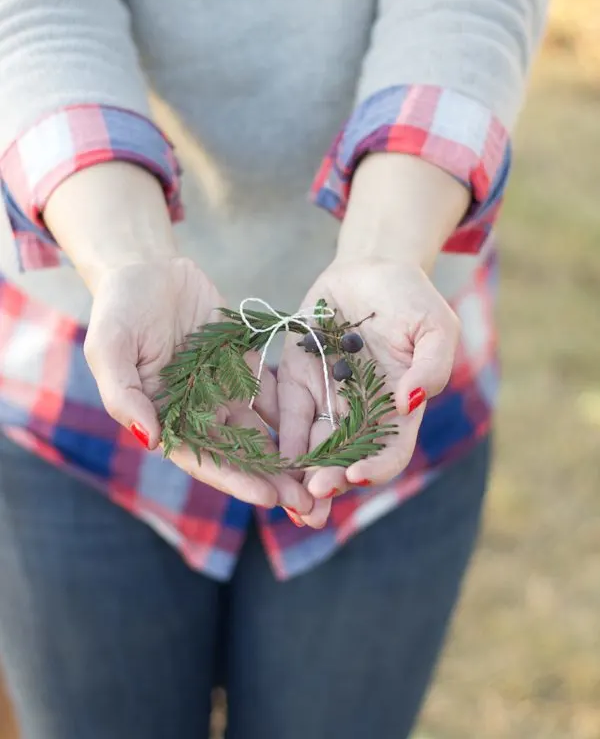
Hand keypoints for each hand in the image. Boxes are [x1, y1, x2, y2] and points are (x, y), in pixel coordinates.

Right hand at [84, 257, 313, 513]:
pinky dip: (296, 416)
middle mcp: (198, 412)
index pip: (203, 458)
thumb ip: (125, 395)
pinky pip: (274, 395)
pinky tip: (324, 433)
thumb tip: (151, 441)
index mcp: (166, 417)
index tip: (267, 498)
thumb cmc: (119, 310)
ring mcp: (224, 391)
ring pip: (262, 434)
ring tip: (322, 478)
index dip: (235, 480)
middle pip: (239, 456)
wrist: (147, 268)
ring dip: (289, 458)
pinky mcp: (246, 367)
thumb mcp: (109, 348)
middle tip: (309, 506)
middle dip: (272, 481)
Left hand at [278, 257, 459, 526]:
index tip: (356, 474)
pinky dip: (280, 439)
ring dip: (300, 476)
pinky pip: (287, 414)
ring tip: (286, 500)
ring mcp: (327, 399)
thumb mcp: (435, 327)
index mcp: (398, 409)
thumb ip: (430, 366)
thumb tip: (410, 401)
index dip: (376, 467)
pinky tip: (268, 461)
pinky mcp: (297, 380)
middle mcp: (361, 413)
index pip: (390, 451)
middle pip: (346, 459)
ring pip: (313, 447)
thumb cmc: (412, 299)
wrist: (371, 269)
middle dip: (330, 482)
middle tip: (312, 498)